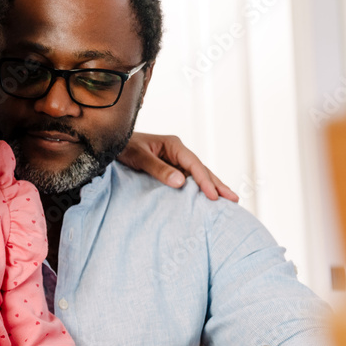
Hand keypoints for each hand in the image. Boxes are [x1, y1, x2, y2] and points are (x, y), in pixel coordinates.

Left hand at [118, 133, 238, 201]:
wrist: (111, 146)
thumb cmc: (123, 148)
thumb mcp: (138, 157)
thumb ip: (158, 168)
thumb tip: (180, 182)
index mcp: (173, 145)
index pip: (194, 165)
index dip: (205, 181)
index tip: (213, 196)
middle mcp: (178, 152)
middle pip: (202, 169)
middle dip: (217, 184)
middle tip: (234, 200)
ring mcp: (175, 161)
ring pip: (197, 175)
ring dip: (212, 187)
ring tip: (228, 200)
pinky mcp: (170, 170)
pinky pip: (188, 180)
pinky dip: (199, 189)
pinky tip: (207, 198)